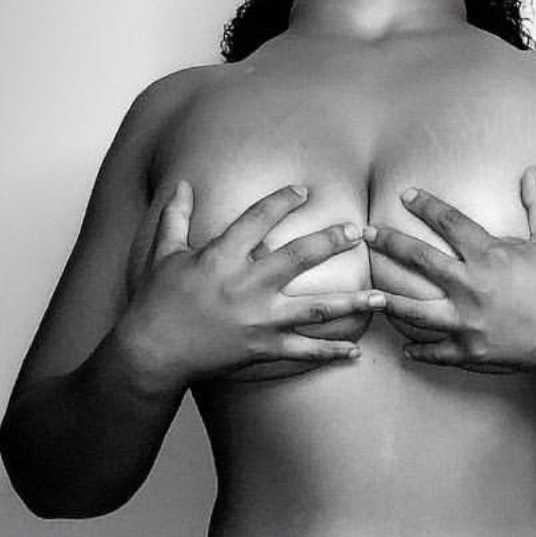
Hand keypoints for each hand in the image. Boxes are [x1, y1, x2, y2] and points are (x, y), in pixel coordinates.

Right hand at [120, 182, 382, 388]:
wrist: (153, 351)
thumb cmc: (156, 302)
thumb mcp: (163, 254)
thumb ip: (176, 217)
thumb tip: (182, 184)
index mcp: (222, 256)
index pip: (259, 218)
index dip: (282, 201)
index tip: (303, 190)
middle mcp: (247, 284)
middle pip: (300, 256)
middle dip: (332, 241)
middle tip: (359, 231)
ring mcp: (259, 319)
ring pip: (316, 308)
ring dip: (351, 302)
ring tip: (382, 298)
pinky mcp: (262, 348)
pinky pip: (304, 351)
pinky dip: (330, 352)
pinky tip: (355, 351)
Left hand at [364, 167, 535, 373]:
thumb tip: (531, 170)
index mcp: (490, 255)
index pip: (448, 221)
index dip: (425, 205)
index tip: (406, 196)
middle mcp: (471, 286)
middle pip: (419, 260)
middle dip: (389, 243)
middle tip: (366, 234)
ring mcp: (467, 321)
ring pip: (415, 310)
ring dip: (388, 300)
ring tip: (366, 294)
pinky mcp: (471, 351)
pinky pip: (437, 351)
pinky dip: (419, 351)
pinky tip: (404, 349)